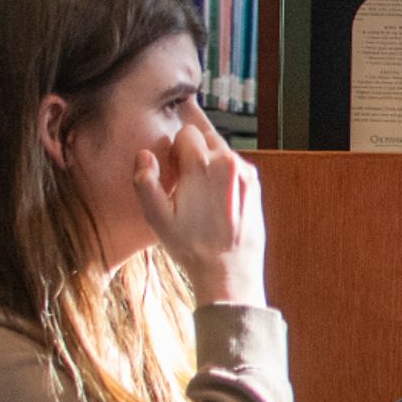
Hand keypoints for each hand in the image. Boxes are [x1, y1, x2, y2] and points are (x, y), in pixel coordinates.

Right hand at [136, 109, 264, 305]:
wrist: (229, 269)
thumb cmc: (191, 246)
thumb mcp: (156, 217)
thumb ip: (145, 181)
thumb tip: (144, 154)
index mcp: (203, 165)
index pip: (187, 132)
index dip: (176, 150)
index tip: (175, 172)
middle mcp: (229, 163)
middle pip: (206, 137)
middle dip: (194, 152)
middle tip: (187, 183)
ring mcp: (246, 173)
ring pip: (223, 151)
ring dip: (211, 163)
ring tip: (202, 194)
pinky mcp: (256, 185)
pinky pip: (236, 167)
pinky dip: (226, 174)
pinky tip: (218, 200)